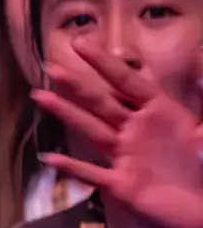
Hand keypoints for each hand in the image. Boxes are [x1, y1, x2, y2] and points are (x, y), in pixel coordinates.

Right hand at [35, 41, 202, 227]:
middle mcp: (136, 130)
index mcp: (159, 112)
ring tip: (41, 97)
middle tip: (52, 68)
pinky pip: (92, 173)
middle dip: (77, 85)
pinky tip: (50, 158)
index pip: (126, 81)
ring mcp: (125, 156)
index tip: (80, 44)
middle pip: (102, 102)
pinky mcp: (121, 183)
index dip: (104, 63)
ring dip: (66, 114)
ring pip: (91, 130)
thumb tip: (202, 54)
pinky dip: (72, 167)